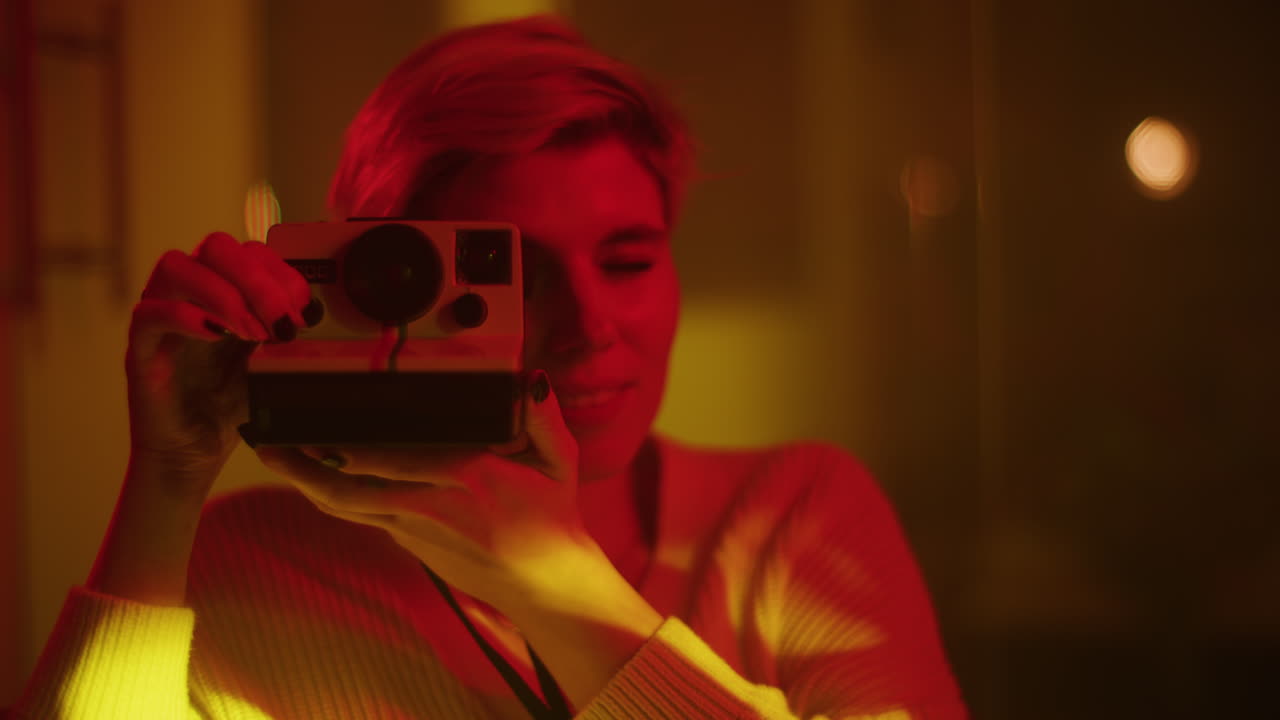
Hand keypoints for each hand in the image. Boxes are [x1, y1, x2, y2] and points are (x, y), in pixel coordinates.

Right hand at [127, 232, 314, 494]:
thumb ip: (290, 335)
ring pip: (176, 267)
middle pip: (214, 246)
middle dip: (257, 278)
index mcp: (225, 292)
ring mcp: (161, 318)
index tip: (304, 308)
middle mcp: (190, 296)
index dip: (280, 270)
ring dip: (224, 294)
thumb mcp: (273, 365)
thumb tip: (321, 313)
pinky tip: (216, 336)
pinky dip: (184, 316)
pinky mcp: (140, 349)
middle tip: (281, 322)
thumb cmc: (233, 407)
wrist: (195, 455)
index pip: (248, 250)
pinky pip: (148, 313)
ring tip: (252, 333)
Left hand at [253, 371, 593, 607]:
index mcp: (467, 479)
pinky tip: (312, 476)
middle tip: (267, 441)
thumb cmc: (552, 519)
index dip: (351, 451)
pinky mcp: (409, 542)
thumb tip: (528, 379)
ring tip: (273, 455)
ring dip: (306, 482)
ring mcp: (414, 529)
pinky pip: (361, 514)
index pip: (397, 461)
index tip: (319, 426)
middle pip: (352, 489)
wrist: (545, 584)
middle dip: (304, 466)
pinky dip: (333, 495)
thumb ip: (544, 417)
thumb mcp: (560, 462)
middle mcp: (430, 506)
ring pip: (347, 506)